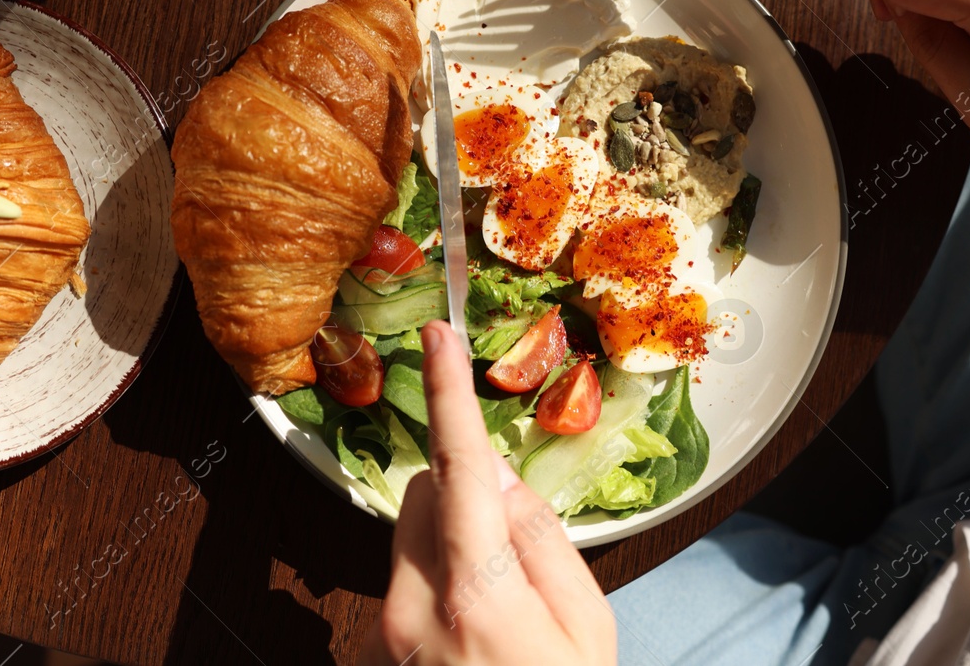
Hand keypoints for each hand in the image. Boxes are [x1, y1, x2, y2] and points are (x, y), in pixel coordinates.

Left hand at [358, 320, 616, 665]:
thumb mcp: (588, 626)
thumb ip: (539, 539)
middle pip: (424, 497)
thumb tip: (496, 476)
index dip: (448, 395)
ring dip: (450, 539)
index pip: (458, 470)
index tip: (435, 334)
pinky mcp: (381, 649)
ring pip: (411, 536)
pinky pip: (407, 579)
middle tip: (520, 551)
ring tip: (503, 609)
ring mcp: (389, 634)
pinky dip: (440, 578)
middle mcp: (414, 609)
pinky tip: (478, 635)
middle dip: (464, 495)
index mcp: (477, 595)